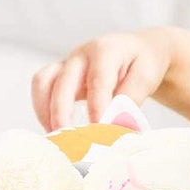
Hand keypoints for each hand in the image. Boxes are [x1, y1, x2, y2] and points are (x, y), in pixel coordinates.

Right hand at [31, 28, 175, 131]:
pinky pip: (42, 89)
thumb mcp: (146, 76)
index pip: (97, 81)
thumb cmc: (143, 63)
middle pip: (62, 81)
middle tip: (70, 140)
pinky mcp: (59, 75)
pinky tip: (56, 131)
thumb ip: (131, 98)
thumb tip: (114, 122)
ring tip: (57, 138)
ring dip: (45, 111)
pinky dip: (44, 111)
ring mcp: (66, 63)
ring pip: (42, 82)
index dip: (97, 107)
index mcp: (105, 50)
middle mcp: (81, 54)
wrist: (138, 49)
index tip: (99, 130)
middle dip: (62, 112)